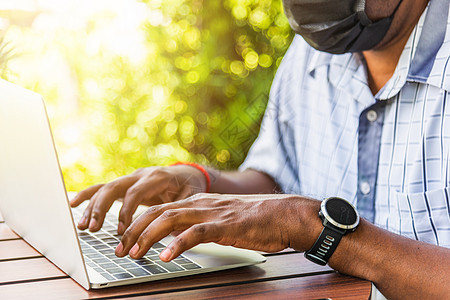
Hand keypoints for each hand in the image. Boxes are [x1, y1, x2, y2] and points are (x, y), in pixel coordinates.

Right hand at [70, 165, 207, 233]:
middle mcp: (141, 174)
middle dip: (102, 209)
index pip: (136, 193)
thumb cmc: (190, 187)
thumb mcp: (190, 197)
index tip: (121, 231)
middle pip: (115, 187)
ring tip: (84, 226)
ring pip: (106, 187)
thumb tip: (171, 233)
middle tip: (94, 229)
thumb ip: (179, 211)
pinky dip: (88, 195)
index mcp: (157, 177)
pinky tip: (74, 204)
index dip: (126, 212)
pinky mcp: (125, 184)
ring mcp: (131, 178)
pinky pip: (103, 187)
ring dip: (92, 206)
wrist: (188, 173)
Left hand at [114, 193, 321, 260]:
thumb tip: (181, 237)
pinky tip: (165, 256)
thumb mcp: (221, 218)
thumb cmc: (255, 219)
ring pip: (171, 219)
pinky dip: (178, 244)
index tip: (125, 240)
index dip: (139, 223)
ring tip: (134, 254)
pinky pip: (197, 233)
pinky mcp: (226, 225)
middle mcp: (201, 203)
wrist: (284, 214)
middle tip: (119, 250)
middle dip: (135, 230)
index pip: (160, 208)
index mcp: (198, 202)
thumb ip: (201, 223)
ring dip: (148, 237)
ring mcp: (213, 213)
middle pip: (158, 212)